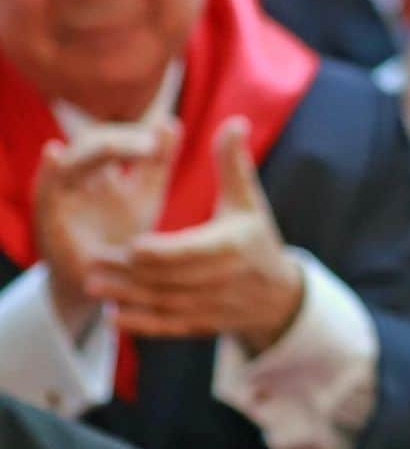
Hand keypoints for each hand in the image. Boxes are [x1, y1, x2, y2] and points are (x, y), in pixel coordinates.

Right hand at [34, 121, 178, 339]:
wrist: (104, 286)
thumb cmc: (125, 237)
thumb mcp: (145, 197)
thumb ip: (157, 163)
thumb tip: (170, 121)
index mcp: (101, 169)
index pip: (112, 136)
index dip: (134, 133)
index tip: (161, 140)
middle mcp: (78, 177)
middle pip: (90, 141)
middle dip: (119, 139)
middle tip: (151, 147)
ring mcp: (60, 196)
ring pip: (69, 160)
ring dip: (94, 150)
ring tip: (123, 148)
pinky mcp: (47, 219)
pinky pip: (43, 189)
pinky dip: (47, 169)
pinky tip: (52, 153)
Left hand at [87, 117, 303, 354]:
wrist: (278, 294)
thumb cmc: (257, 237)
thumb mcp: (248, 200)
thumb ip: (233, 162)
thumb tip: (235, 121)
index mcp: (230, 247)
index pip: (189, 252)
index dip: (159, 250)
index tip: (129, 243)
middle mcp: (221, 280)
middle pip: (169, 279)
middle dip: (129, 272)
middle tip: (92, 258)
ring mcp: (211, 306)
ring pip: (163, 304)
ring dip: (127, 296)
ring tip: (92, 284)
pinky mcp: (202, 325)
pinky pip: (168, 327)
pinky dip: (142, 324)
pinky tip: (114, 318)